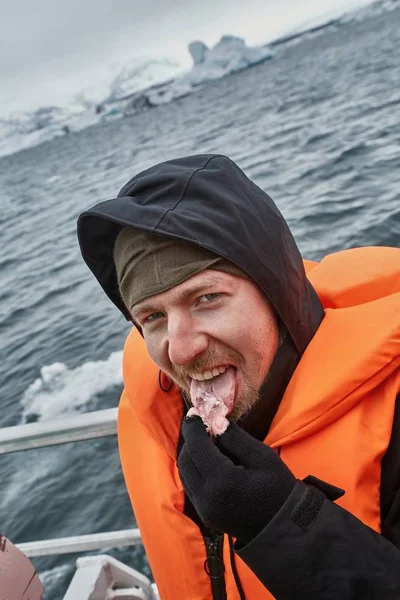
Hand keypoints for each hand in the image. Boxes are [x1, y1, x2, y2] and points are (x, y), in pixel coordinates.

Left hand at [178, 416, 295, 544]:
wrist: (283, 527)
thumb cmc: (278, 488)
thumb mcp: (262, 457)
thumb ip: (236, 438)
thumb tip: (215, 422)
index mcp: (222, 481)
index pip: (196, 447)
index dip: (193, 427)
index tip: (194, 413)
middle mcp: (207, 497)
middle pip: (185, 461)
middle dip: (190, 440)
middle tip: (201, 425)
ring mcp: (204, 509)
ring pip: (185, 474)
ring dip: (190, 454)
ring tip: (205, 440)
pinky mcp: (205, 515)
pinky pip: (190, 486)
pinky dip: (194, 468)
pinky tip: (207, 459)